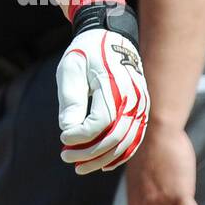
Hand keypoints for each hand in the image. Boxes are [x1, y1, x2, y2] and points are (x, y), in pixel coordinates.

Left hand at [57, 28, 149, 174]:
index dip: (81, 136)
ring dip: (103, 159)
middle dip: (89, 153)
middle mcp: (134, 98)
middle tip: (66, 157)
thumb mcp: (71, 67)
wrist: (112, 37)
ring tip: (79, 166)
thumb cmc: (86, 52)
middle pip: (115, 138)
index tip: (63, 138)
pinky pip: (134, 139)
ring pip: (126, 143)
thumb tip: (68, 130)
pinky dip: (119, 155)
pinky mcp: (142, 111)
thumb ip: (70, 98)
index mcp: (115, 85)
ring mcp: (141, 106)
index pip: (101, 122)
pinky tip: (102, 164)